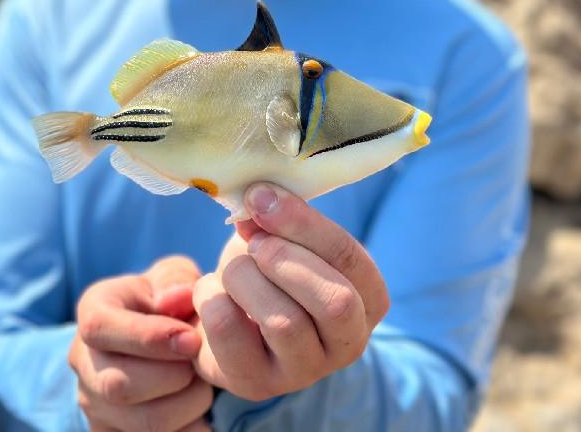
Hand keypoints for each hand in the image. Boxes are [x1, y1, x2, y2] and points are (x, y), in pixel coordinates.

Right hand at [69, 256, 213, 430]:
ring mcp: (93, 402)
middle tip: (201, 364)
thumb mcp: (171, 276)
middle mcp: (83, 360)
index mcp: (93, 311)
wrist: (153, 337)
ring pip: (141, 422)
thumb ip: (175, 280)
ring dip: (186, 405)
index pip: (100, 328)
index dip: (148, 338)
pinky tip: (200, 413)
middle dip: (174, 377)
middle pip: (119, 385)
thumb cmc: (166, 300)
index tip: (191, 340)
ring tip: (203, 385)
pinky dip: (187, 430)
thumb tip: (177, 298)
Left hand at [192, 183, 388, 401]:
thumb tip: (259, 197)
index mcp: (368, 298)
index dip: (303, 223)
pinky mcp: (257, 383)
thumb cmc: (269, 270)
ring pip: (284, 322)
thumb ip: (281, 218)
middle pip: (335, 301)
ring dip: (244, 277)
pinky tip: (213, 291)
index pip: (350, 258)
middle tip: (253, 241)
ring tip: (233, 268)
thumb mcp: (286, 237)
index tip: (260, 197)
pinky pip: (230, 332)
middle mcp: (348, 343)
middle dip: (284, 257)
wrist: (229, 319)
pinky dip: (211, 295)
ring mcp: (305, 370)